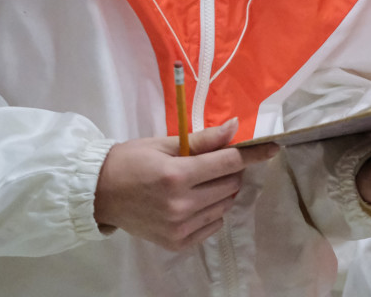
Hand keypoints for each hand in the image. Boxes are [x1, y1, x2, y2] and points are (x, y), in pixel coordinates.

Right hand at [93, 118, 278, 249]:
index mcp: (176, 175)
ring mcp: (179, 227)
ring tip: (203, 181)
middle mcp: (180, 205)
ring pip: (225, 205)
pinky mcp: (177, 243)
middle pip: (230, 184)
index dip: (252, 153)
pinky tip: (197, 200)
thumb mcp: (164, 143)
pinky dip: (213, 211)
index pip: (228, 162)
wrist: (99, 193)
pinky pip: (213, 225)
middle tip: (216, 161)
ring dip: (223, 190)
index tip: (272, 147)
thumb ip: (202, 140)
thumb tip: (236, 127)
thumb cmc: (130, 160)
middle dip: (232, 169)